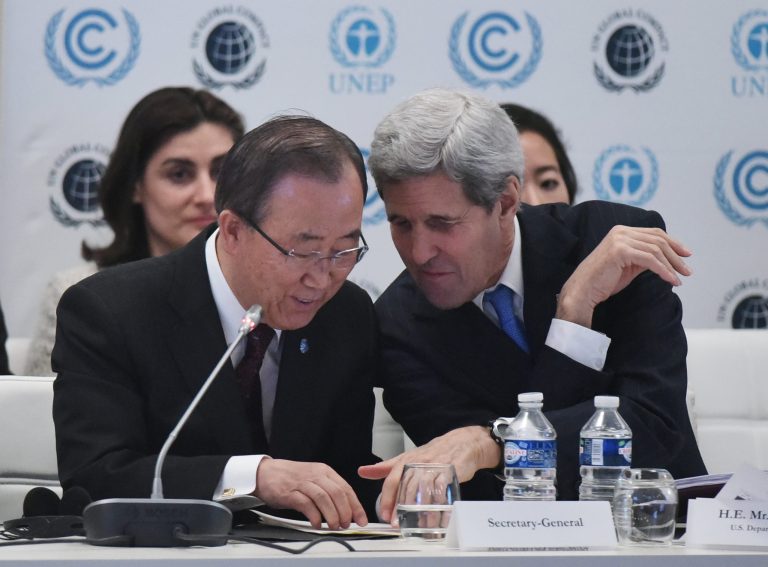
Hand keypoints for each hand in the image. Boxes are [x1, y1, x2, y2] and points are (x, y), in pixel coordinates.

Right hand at [255, 458, 367, 528]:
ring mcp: (303, 483)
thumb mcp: (313, 478)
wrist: (265, 473)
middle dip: (345, 512)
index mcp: (324, 471)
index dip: (356, 506)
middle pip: (337, 493)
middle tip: (346, 524)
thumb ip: (328, 491)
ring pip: (324, 498)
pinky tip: (317, 523)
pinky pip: (306, 504)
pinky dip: (314, 515)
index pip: (345, 488)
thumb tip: (346, 510)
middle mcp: (315, 475)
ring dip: (332, 515)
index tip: (361, 519)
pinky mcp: (290, 492)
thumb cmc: (291, 478)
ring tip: (334, 526)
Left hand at [358, 426, 499, 523]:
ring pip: (424, 490)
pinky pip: (442, 489)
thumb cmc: (432, 453)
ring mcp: (434, 466)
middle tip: (398, 524)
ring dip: (421, 510)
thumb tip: (363, 471)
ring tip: (419, 525)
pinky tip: (438, 516)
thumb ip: (385, 467)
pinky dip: (440, 504)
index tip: (385, 515)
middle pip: (407, 487)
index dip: (388, 499)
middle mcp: (418, 462)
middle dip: (401, 508)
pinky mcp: (450, 470)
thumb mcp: (406, 458)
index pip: (392, 480)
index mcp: (406, 461)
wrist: (461, 443)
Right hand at [556, 226, 691, 327]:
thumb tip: (665, 258)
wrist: (583, 290)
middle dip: (676, 255)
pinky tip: (671, 280)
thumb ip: (644, 257)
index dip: (673, 243)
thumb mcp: (628, 265)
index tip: (686, 255)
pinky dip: (663, 271)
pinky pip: (650, 260)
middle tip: (687, 271)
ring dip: (672, 265)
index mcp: (622, 232)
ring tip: (680, 278)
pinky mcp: (620, 251)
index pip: (654, 233)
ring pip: (656, 250)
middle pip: (658, 240)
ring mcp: (619, 240)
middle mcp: (621, 232)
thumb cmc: (603, 281)